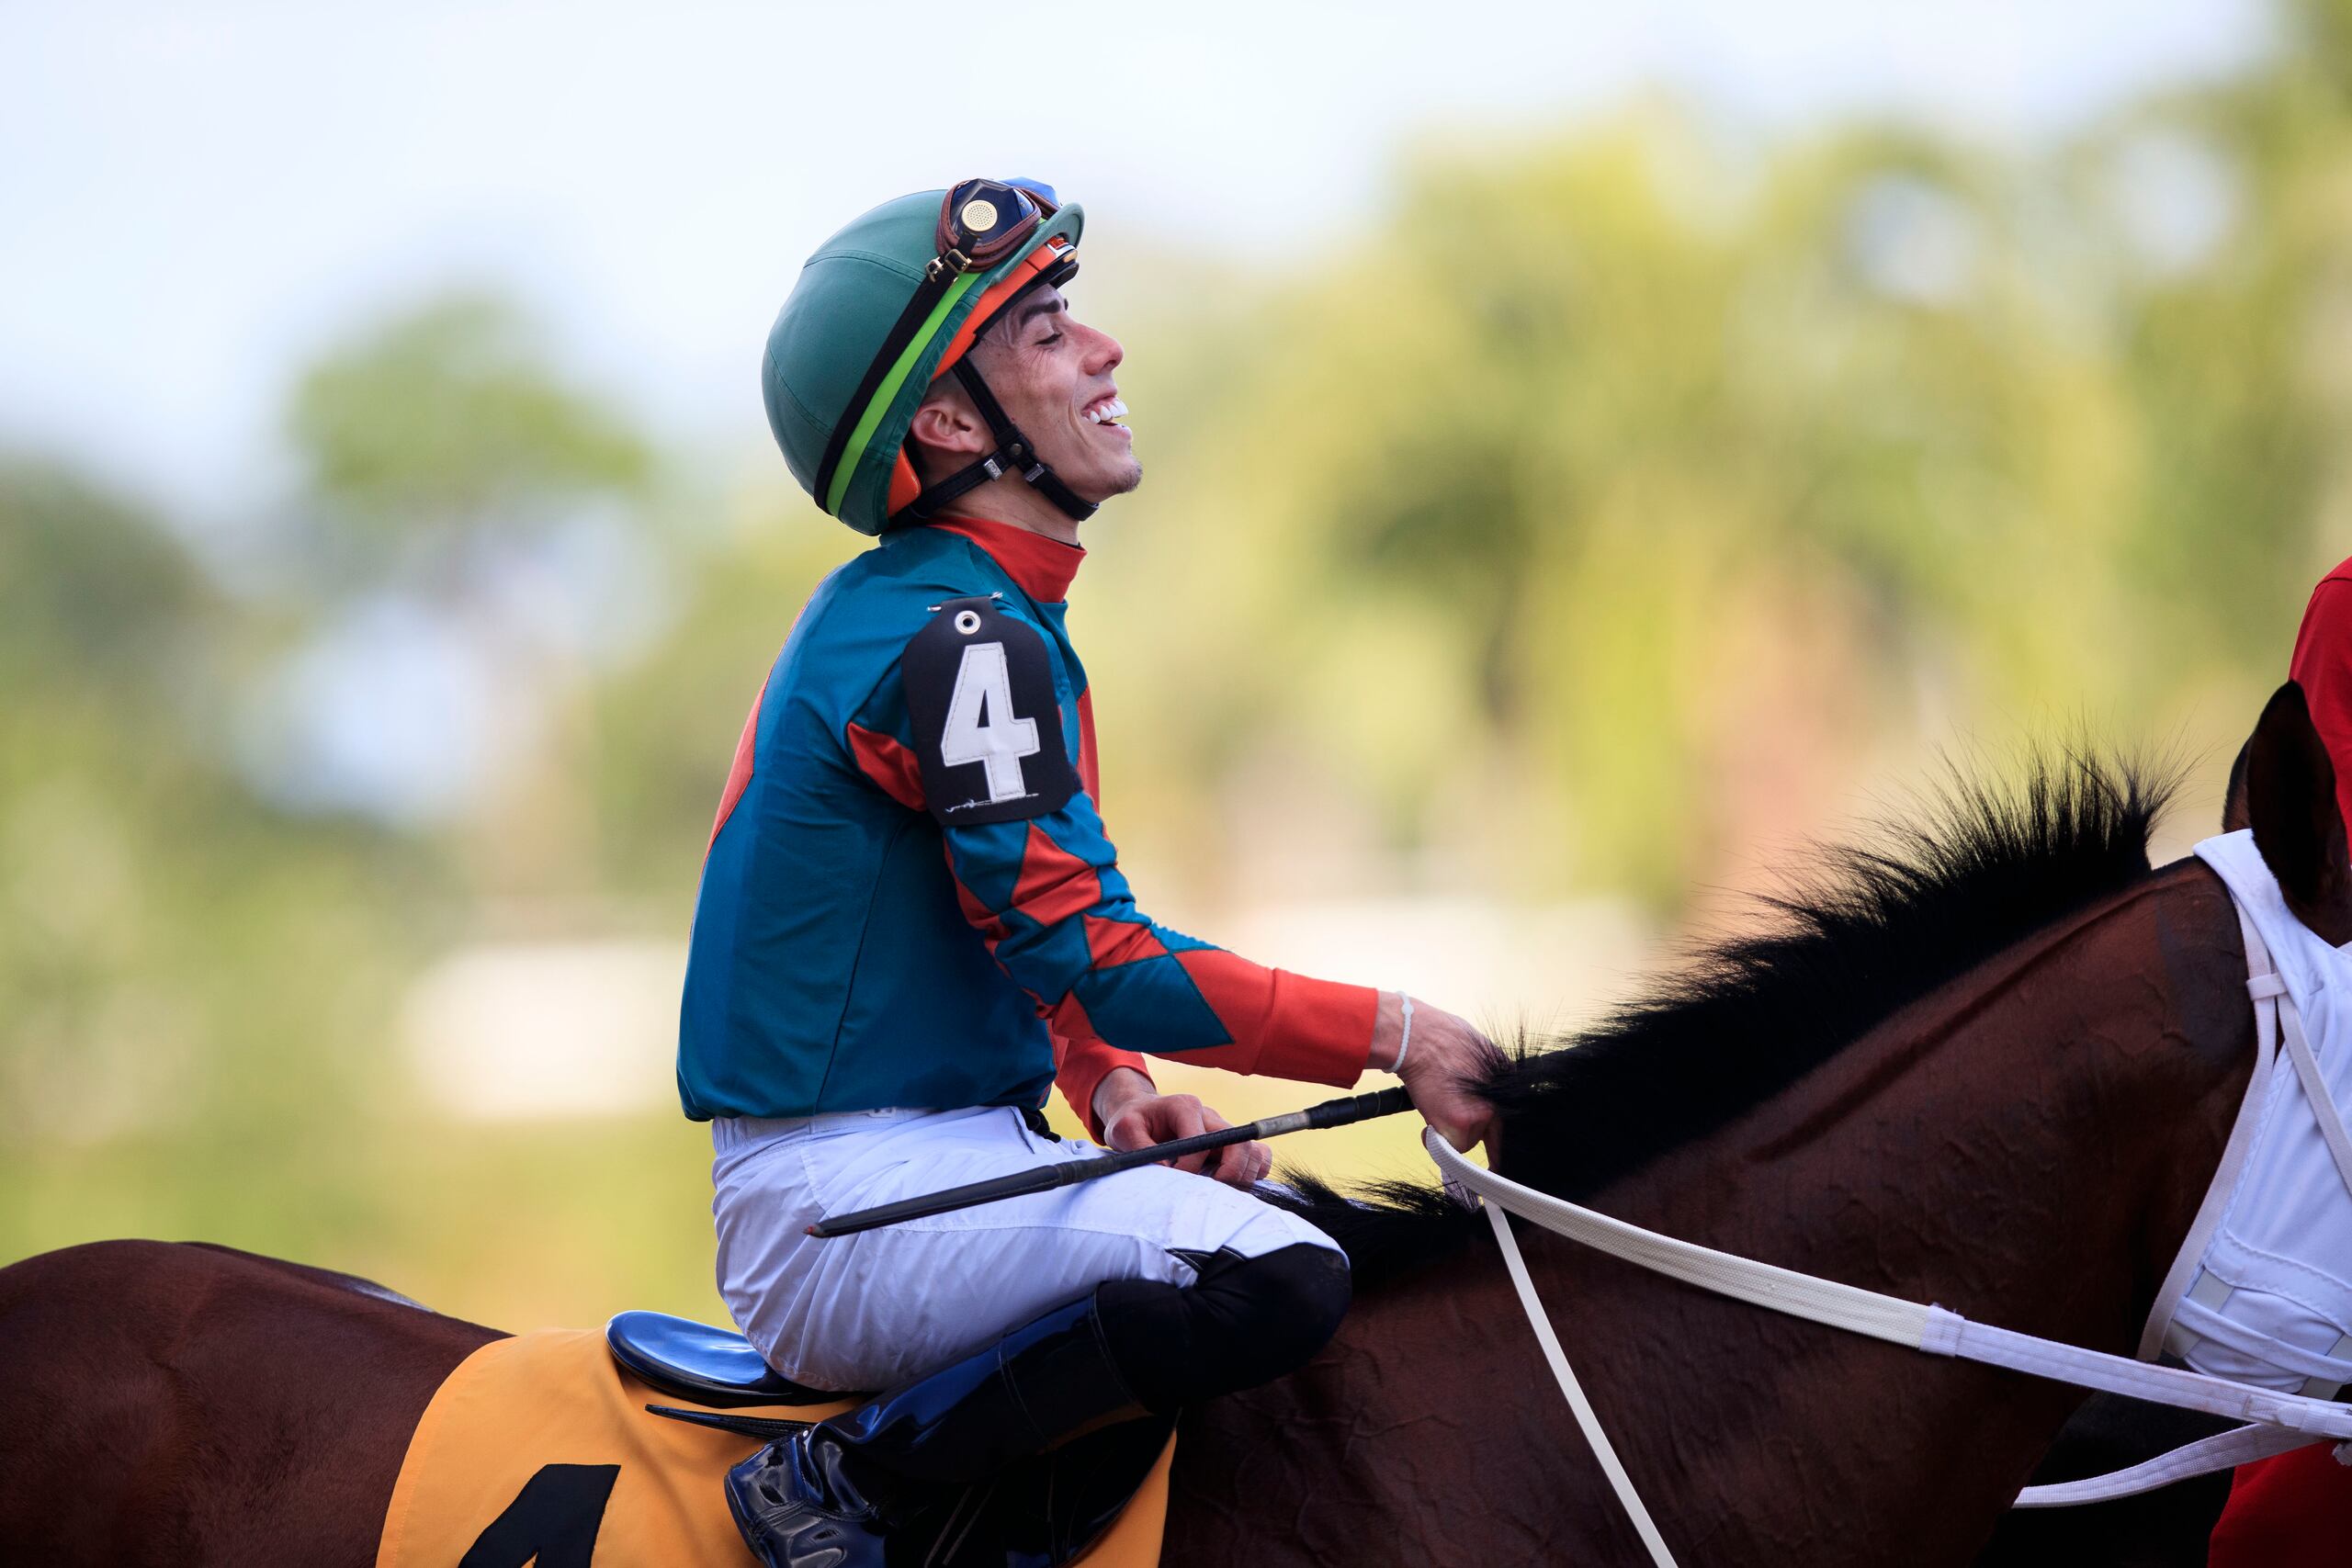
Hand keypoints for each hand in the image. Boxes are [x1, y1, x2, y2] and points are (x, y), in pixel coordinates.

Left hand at [1092, 1069, 1270, 1189]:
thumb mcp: (1125, 1130)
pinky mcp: (1230, 1143)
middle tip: (1210, 1193)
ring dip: (1243, 1176)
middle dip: (1231, 1173)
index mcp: (1185, 1107)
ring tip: (1219, 1193)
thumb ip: (1142, 1148)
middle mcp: (1210, 1116)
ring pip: (1253, 1151)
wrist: (1142, 1113)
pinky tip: (1231, 1187)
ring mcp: (1224, 1129)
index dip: (1191, 1166)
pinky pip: (1258, 1156)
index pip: (1202, 1140)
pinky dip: (1253, 1173)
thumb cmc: (1133, 1121)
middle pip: (1239, 1143)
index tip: (1175, 1180)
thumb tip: (1168, 1171)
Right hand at [1374, 993, 1505, 1156]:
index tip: (1500, 1149)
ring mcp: (1482, 1113)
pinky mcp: (1461, 1123)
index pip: (1510, 1117)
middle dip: (1477, 1135)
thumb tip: (1480, 1089)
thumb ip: (1486, 1077)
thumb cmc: (1439, 1037)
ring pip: (1469, 1139)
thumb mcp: (1479, 1051)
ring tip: (1435, 1107)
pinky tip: (1428, 1127)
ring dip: (1452, 1131)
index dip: (1500, 1133)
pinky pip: (1451, 1148)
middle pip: (1492, 1132)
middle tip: (1470, 1145)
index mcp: (1506, 1081)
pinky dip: (1435, 1141)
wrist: (1420, 1038)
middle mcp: (1499, 1100)